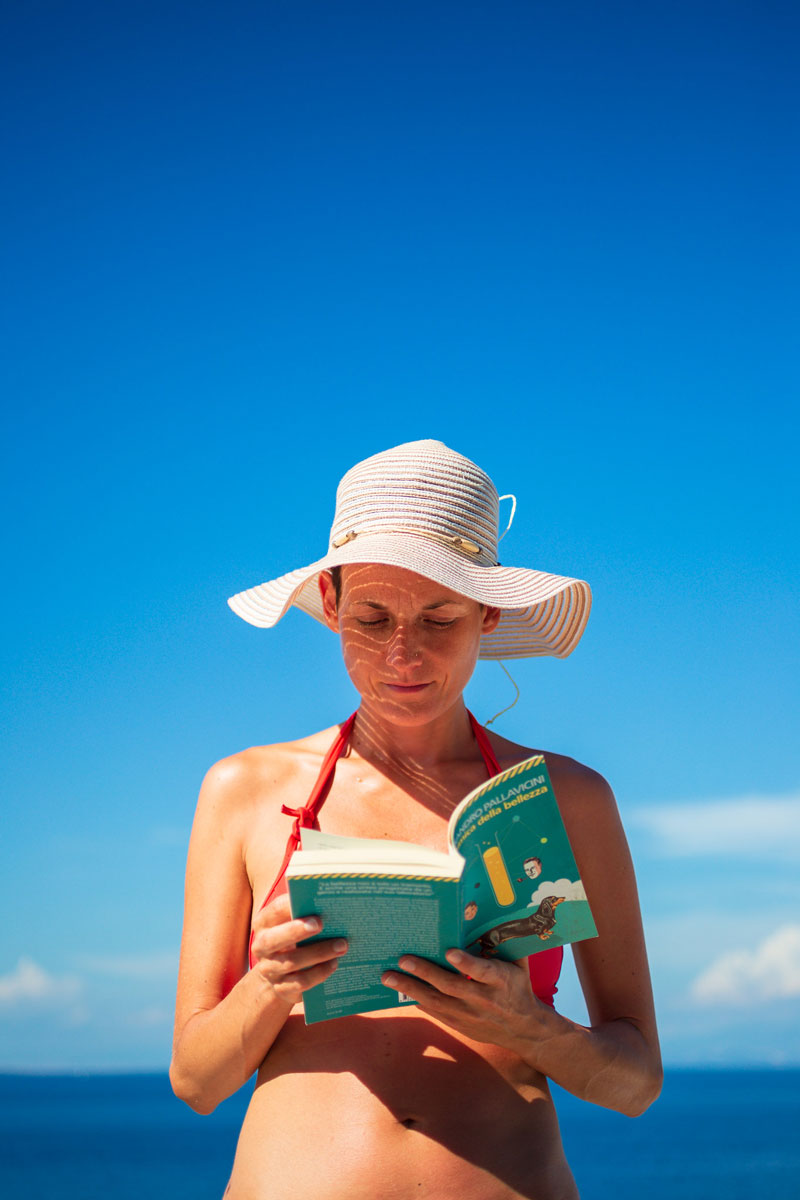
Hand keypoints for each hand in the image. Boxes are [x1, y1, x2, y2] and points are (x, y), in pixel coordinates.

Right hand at [250, 894, 347, 1005]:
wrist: (277, 972)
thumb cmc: (290, 937)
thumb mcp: (290, 923)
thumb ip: (303, 911)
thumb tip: (329, 901)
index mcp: (264, 924)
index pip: (274, 911)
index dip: (290, 906)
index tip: (310, 902)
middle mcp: (261, 947)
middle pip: (273, 939)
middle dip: (296, 931)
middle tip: (321, 923)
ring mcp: (270, 970)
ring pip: (291, 962)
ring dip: (318, 953)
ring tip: (341, 945)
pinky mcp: (282, 988)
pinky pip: (300, 982)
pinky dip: (319, 973)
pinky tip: (334, 964)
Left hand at [382, 949, 544, 1047]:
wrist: (524, 1029)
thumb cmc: (518, 987)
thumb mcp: (518, 965)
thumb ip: (504, 943)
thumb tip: (488, 914)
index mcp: (501, 981)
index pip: (483, 971)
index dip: (466, 963)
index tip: (449, 951)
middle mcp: (483, 999)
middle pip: (451, 986)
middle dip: (425, 972)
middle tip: (403, 959)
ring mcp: (469, 1015)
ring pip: (436, 1002)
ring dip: (410, 989)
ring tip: (388, 977)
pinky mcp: (460, 1025)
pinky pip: (435, 1013)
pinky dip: (416, 1002)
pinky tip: (399, 992)